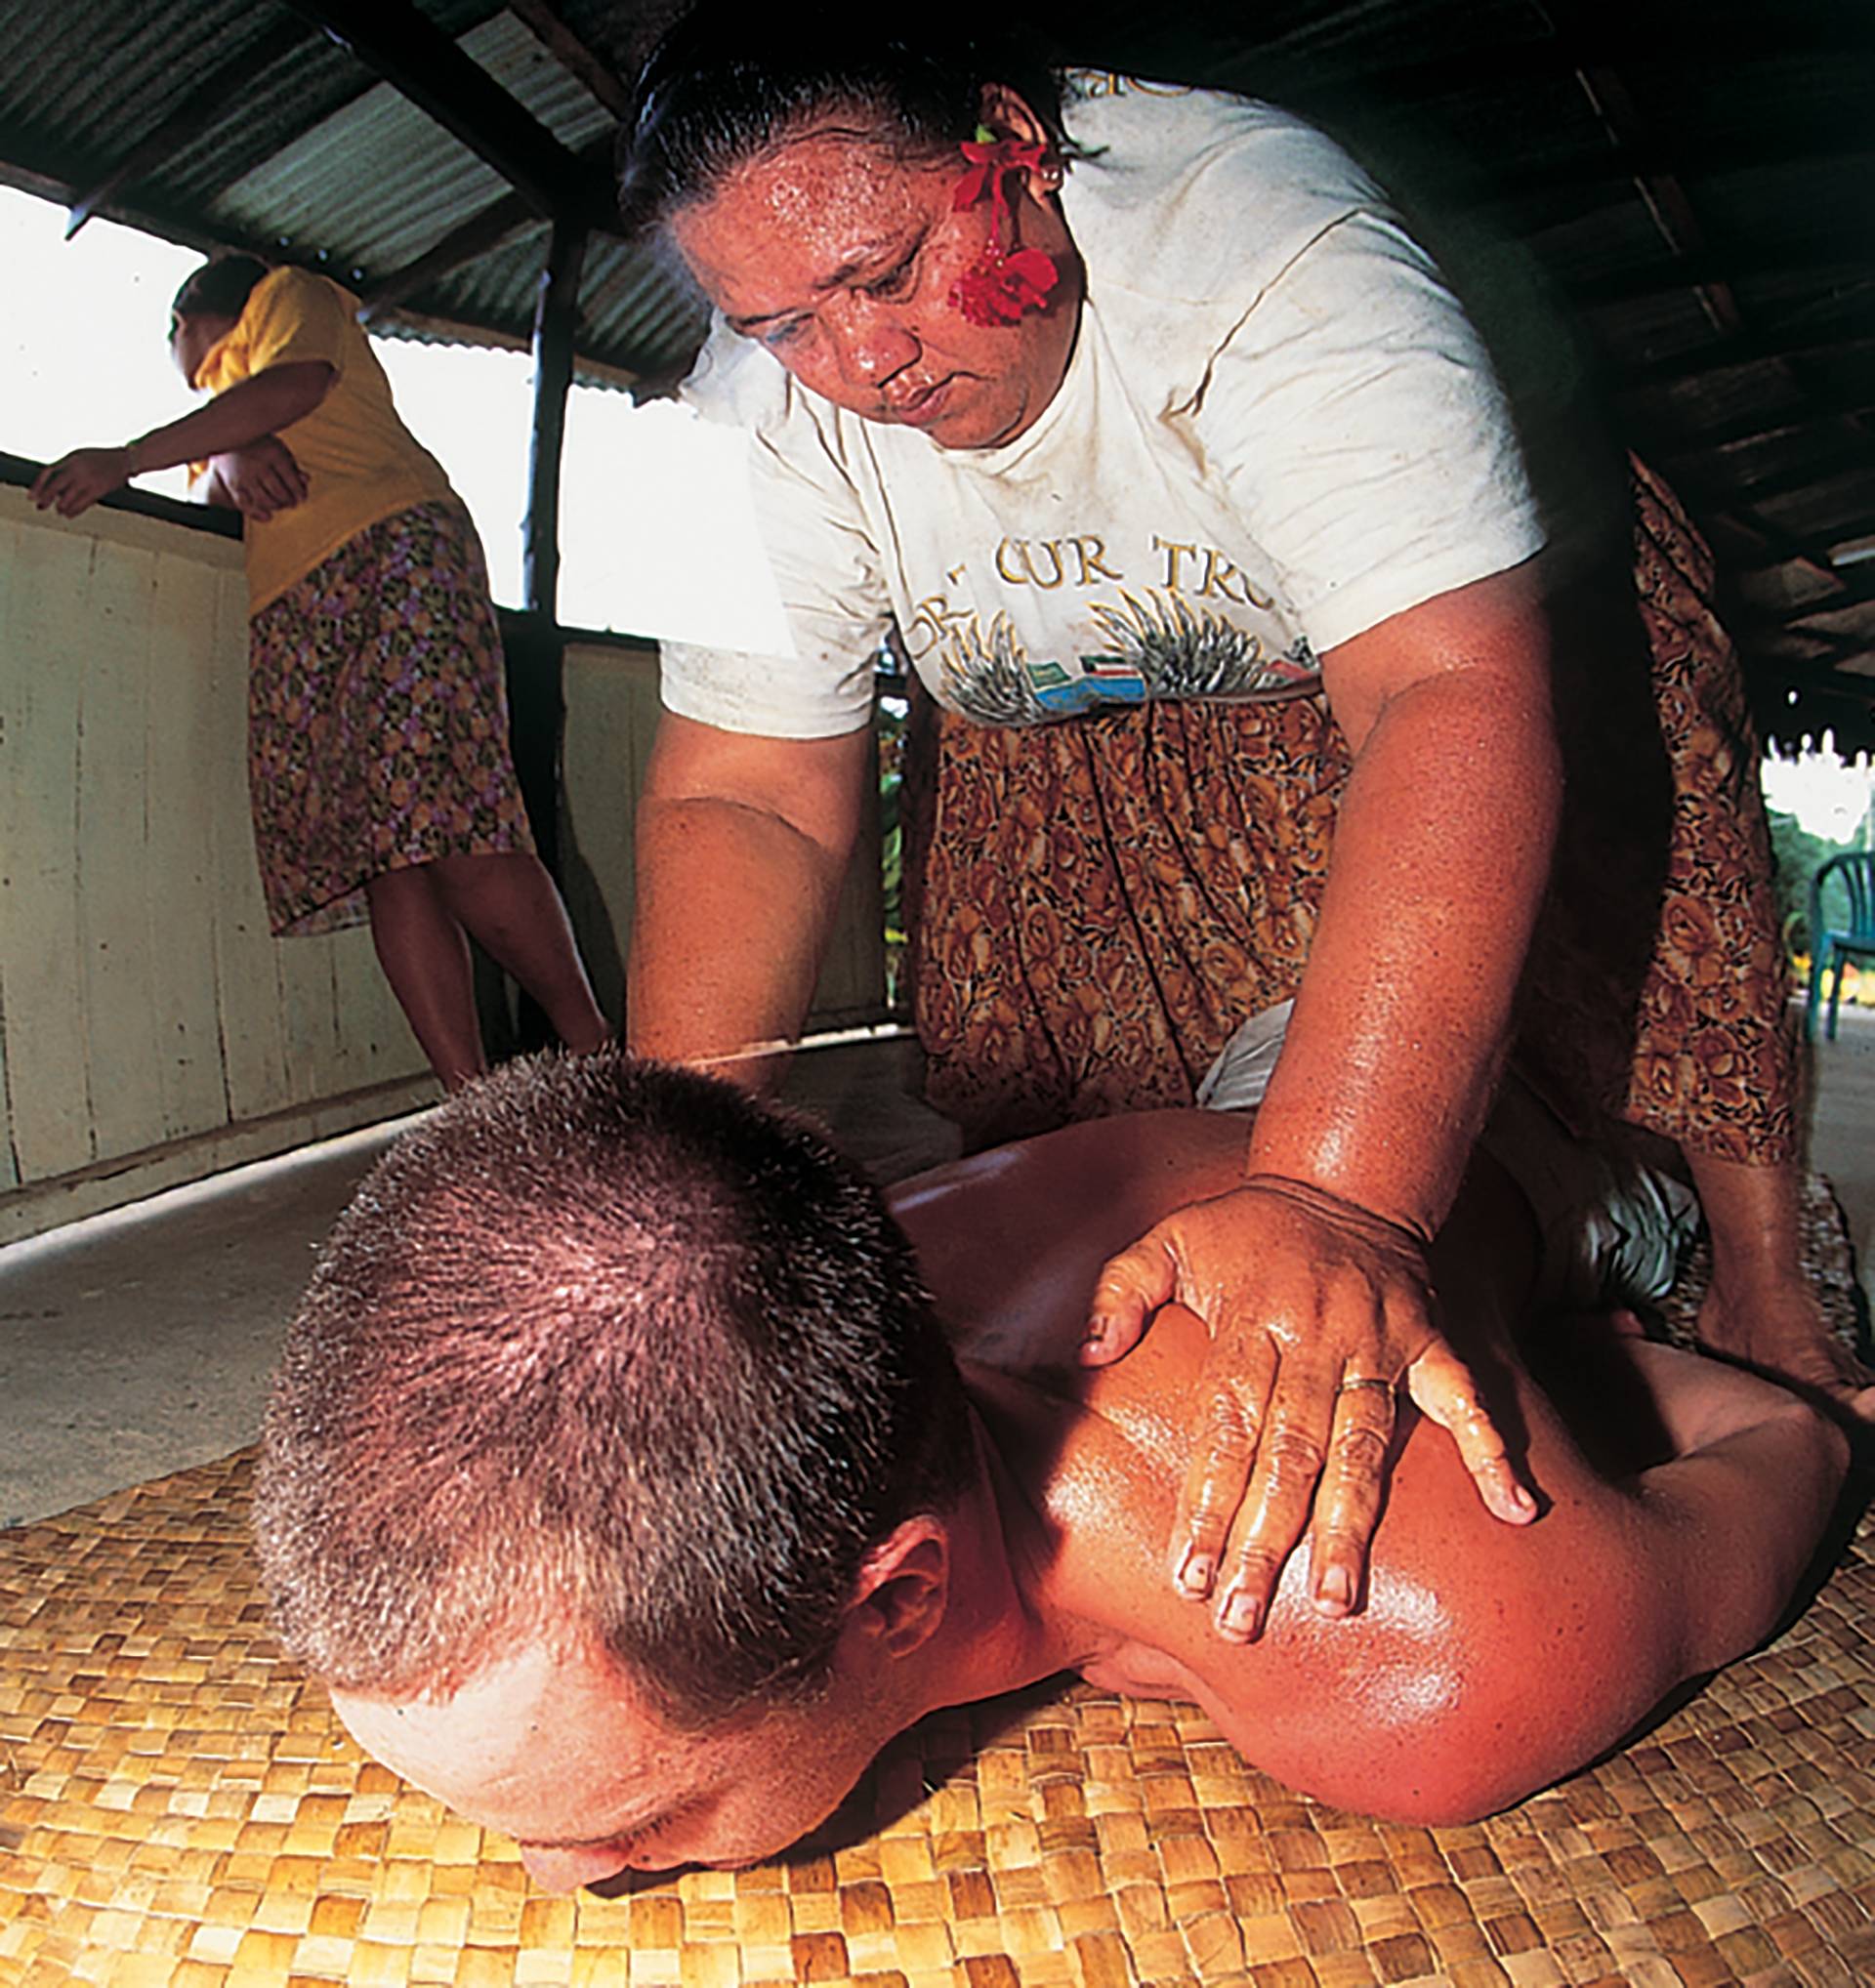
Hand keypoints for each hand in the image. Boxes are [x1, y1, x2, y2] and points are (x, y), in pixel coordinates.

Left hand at [30, 446, 135, 517]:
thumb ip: (67, 467)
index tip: (31, 496)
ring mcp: (89, 479)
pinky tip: (69, 515)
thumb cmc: (101, 459)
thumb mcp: (81, 456)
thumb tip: (53, 485)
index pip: (49, 472)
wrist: (125, 459)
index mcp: (71, 458)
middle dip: (46, 498)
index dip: (38, 485)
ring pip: (68, 497)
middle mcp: (78, 468)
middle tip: (40, 507)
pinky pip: (83, 503)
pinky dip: (74, 511)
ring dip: (61, 507)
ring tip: (58, 511)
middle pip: (55, 486)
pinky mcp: (99, 489)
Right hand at [207, 437, 308, 520]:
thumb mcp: (279, 449)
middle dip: (289, 501)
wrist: (229, 437)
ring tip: (280, 505)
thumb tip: (307, 480)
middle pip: (279, 492)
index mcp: (274, 454)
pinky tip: (268, 517)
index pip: (291, 479)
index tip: (302, 498)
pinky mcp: (233, 483)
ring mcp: (245, 475)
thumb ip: (292, 464)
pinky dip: (258, 514)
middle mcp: (259, 464)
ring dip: (276, 507)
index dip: (299, 492)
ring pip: (265, 500)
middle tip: (292, 503)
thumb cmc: (260, 445)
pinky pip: (246, 504)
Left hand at [1084, 1175, 1534, 1641]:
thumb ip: (1121, 1291)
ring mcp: (1381, 1343)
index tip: (1188, 1575)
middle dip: (1265, 1541)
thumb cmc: (1244, 1227)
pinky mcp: (1430, 1342)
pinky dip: (1495, 1453)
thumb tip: (1086, 1351)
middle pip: (1289, 1454)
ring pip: (1365, 1447)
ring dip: (1351, 1525)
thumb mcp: (1168, 1238)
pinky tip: (1517, 1513)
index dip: (1207, 1503)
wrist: (1343, 1179)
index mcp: (1251, 1320)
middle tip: (1243, 1617)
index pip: (1226, 1428)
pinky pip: (1470, 1401)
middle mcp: (1317, 1338)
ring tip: (1337, 1600)